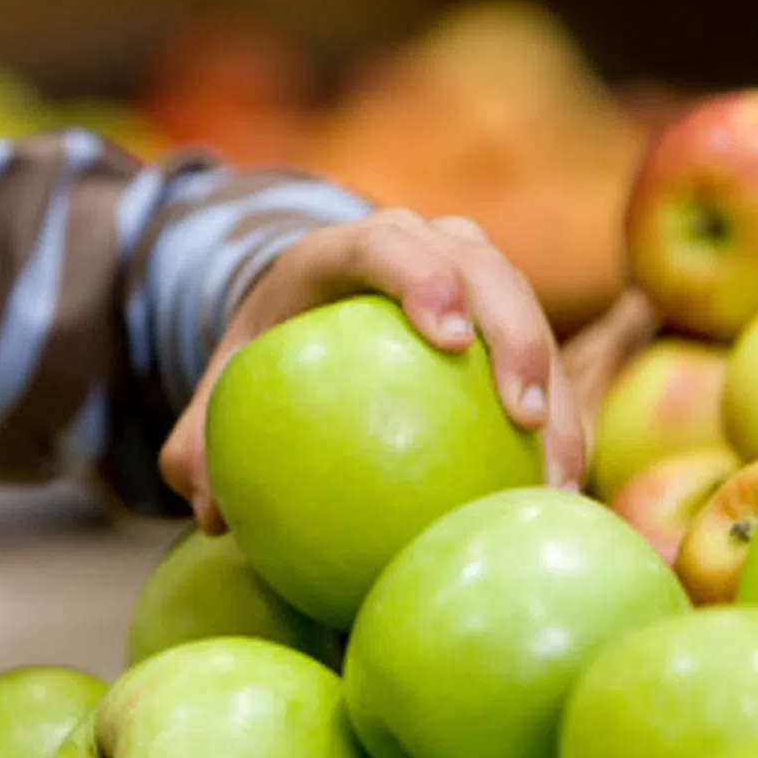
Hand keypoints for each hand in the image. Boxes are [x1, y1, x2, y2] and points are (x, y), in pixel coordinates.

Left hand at [160, 209, 583, 532]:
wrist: (315, 306)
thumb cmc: (266, 350)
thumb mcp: (224, 385)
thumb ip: (197, 444)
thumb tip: (211, 514)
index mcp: (340, 249)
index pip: (385, 245)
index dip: (422, 277)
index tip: (447, 338)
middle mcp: (420, 243)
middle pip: (481, 267)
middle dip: (515, 334)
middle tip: (526, 417)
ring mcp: (470, 268)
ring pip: (527, 307)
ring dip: (556, 386)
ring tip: (561, 475)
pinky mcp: (503, 307)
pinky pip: (541, 352)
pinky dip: (559, 414)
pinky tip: (559, 492)